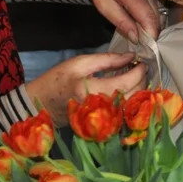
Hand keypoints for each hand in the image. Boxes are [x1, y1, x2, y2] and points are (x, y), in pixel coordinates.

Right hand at [25, 52, 147, 125]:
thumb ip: (108, 59)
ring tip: (132, 75)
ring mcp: (104, 120)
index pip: (127, 83)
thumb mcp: (80, 63)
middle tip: (138, 65)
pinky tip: (126, 88)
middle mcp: (102, 110)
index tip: (141, 60)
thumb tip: (131, 56)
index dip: (139, 70)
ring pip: (133, 105)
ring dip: (138, 89)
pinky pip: (125, 111)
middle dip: (141, 79)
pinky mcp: (105, 124)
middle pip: (134, 95)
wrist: (41, 104)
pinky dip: (131, 99)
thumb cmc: (57, 80)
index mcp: (93, 92)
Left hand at [88, 0, 159, 42]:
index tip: (147, 49)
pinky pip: (159, 8)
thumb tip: (136, 38)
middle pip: (157, 18)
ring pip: (160, 14)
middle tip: (143, 47)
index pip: (148, 18)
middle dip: (152, 34)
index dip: (150, 35)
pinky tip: (144, 23)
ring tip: (143, 35)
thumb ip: (120, 21)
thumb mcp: (104, 4)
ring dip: (153, 26)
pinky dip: (153, 18)